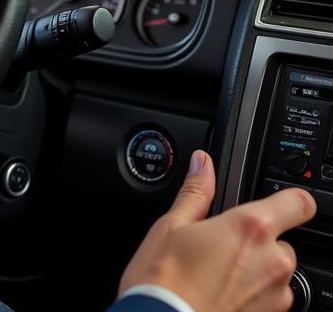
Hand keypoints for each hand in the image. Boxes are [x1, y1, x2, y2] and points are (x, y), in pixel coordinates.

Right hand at [118, 150, 314, 311]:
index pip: (298, 203)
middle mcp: (272, 261)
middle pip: (281, 240)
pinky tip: (220, 293)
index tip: (278, 202)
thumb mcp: (172, 224)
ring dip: (256, 269)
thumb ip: (196, 192)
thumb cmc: (163, 279)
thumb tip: (202, 164)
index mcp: (250, 227)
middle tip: (220, 245)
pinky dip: (252, 293)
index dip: (290, 200)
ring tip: (215, 273)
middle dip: (257, 241)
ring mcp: (275, 295)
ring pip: (276, 272)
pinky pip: (269, 298)